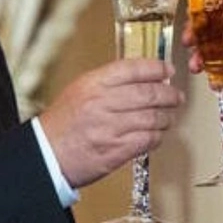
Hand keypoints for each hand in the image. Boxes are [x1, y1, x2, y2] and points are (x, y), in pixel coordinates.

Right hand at [39, 59, 183, 188]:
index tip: (168, 69)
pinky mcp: (116, 150)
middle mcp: (103, 103)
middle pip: (149, 93)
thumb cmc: (62, 124)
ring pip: (152, 117)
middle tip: (176, 96)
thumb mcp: (80, 90)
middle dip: (169, 94)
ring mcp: (110, 128)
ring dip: (166, 117)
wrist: (46, 154)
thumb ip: (109, 82)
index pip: (133, 69)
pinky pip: (147, 140)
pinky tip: (156, 134)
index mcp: (94, 84)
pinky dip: (157, 136)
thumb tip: (141, 77)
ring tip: (168, 117)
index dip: (156, 67)